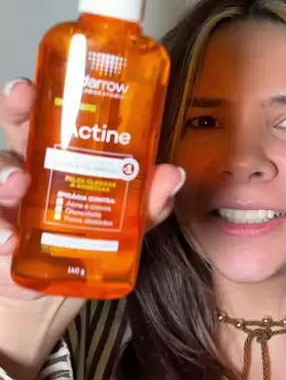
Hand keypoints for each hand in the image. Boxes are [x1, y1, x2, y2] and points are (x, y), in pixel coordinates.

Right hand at [0, 78, 184, 379]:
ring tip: (19, 184)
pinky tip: (9, 240)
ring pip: (0, 175)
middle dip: (13, 111)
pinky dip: (0, 232)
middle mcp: (29, 170)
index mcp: (58, 155)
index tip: (32, 83)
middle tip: (19, 102)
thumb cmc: (89, 242)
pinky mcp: (0, 236)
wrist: (59, 295)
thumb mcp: (126, 223)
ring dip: (4, 174)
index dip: (35, 94)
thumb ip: (148, 203)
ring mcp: (9, 203)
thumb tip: (174, 175)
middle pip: (14, 129)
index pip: (44, 114)